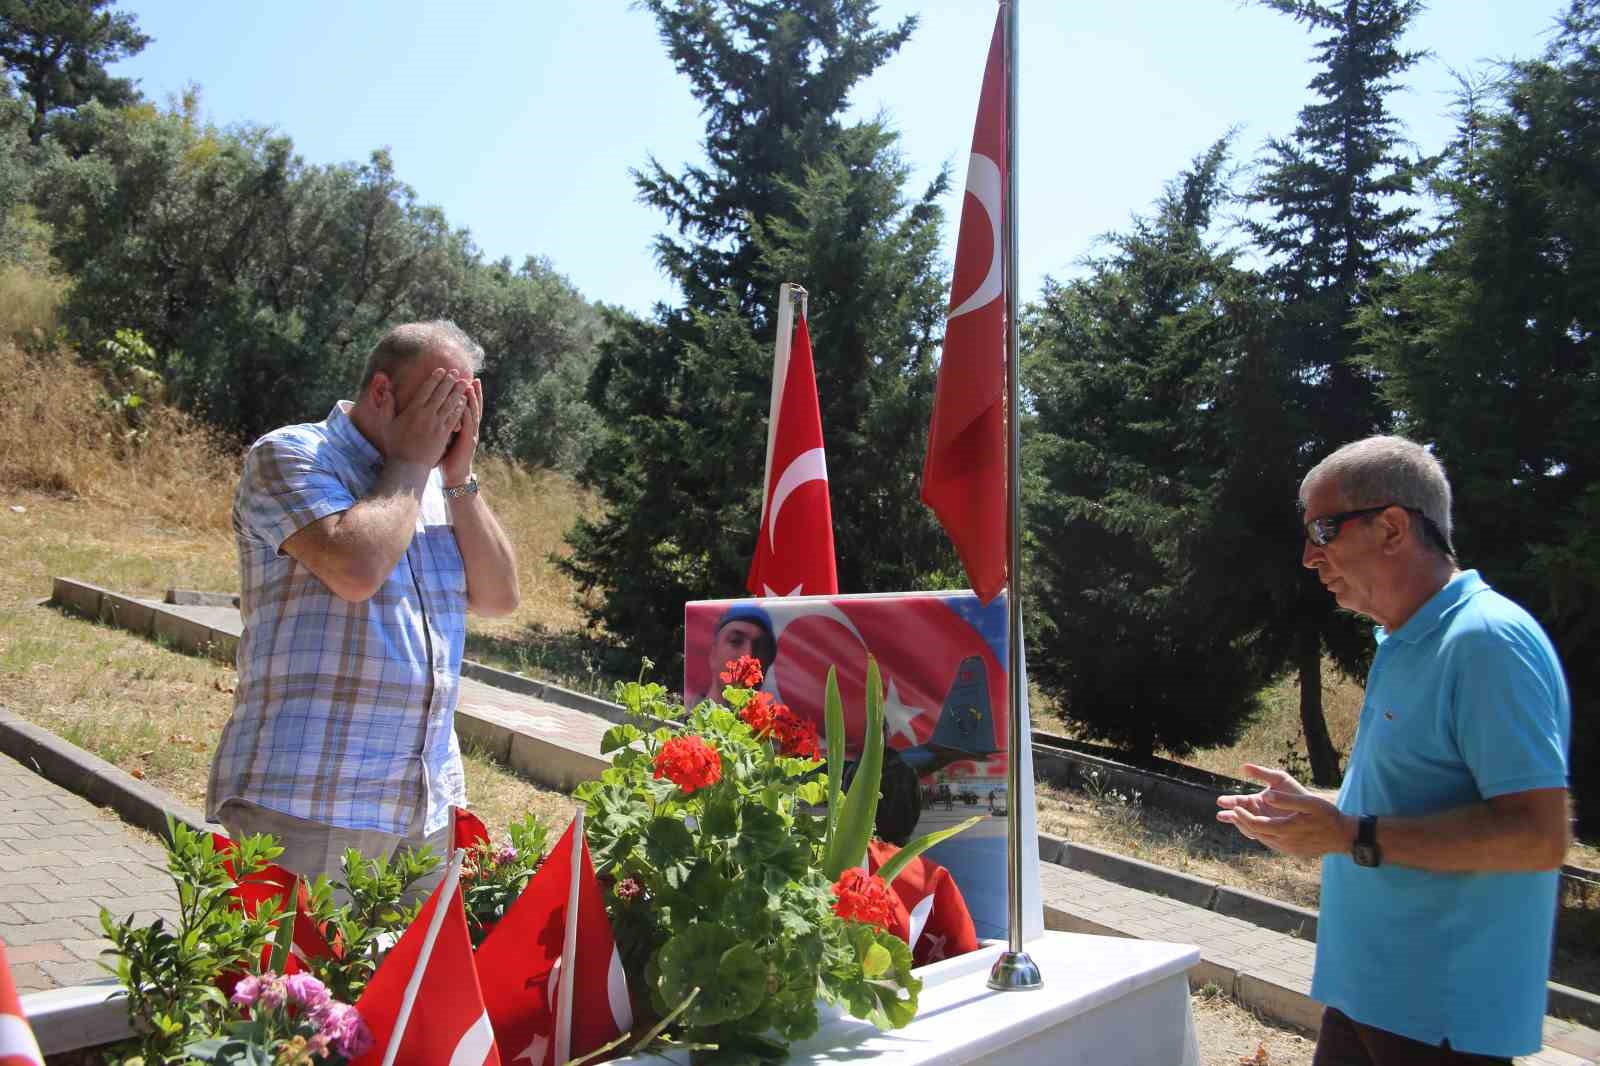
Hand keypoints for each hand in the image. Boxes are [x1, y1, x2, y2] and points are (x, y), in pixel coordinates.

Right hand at [378, 368, 468, 468]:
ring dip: (458, 392)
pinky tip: (464, 402)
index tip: (441, 371)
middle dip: (449, 382)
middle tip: (456, 373)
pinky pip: (454, 418)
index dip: (435, 379)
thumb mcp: (386, 424)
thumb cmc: (395, 445)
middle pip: (440, 394)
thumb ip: (386, 406)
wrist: (408, 465)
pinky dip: (460, 409)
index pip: (426, 390)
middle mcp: (426, 415)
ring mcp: (437, 425)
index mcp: (412, 411)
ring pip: (450, 404)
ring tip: (464, 384)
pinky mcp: (444, 434)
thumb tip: (387, 390)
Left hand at [440, 377, 481, 487]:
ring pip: (473, 413)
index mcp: (463, 426)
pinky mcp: (468, 442)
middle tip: (473, 378)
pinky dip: (468, 415)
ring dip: (472, 400)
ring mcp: (470, 434)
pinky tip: (466, 405)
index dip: (467, 393)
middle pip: (474, 406)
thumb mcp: (444, 438)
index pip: (466, 405)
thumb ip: (441, 424)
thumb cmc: (446, 458)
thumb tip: (431, 412)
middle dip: (473, 392)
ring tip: (470, 386)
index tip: (464, 379)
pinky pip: (469, 426)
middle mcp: (469, 428)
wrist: (455, 476)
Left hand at [1216, 764, 1353, 858]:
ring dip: (1250, 830)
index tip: (1234, 806)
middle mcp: (1285, 843)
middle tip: (1230, 813)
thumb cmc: (1328, 816)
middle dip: (1242, 823)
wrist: (1344, 837)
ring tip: (1241, 819)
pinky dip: (1262, 835)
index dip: (1243, 816)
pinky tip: (1261, 828)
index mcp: (1286, 830)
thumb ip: (1287, 800)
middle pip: (1256, 833)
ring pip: (1263, 840)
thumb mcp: (1310, 803)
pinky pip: (1272, 844)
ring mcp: (1289, 849)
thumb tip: (1266, 794)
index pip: (1256, 824)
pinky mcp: (1293, 852)